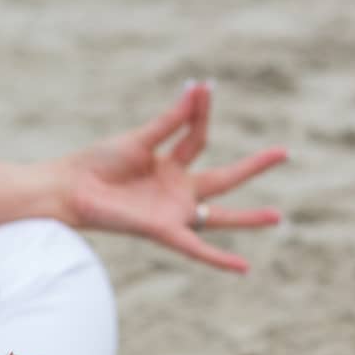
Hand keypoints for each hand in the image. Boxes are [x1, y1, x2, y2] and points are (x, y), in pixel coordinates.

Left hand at [48, 81, 286, 272]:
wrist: (69, 189)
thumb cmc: (97, 164)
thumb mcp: (139, 139)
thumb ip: (171, 121)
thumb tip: (198, 89)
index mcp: (170, 165)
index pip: (198, 136)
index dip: (201, 111)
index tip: (205, 86)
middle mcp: (176, 190)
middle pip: (224, 178)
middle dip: (253, 167)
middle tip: (284, 152)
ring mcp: (172, 211)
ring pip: (219, 216)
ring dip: (248, 218)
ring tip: (278, 217)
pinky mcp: (163, 230)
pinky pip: (196, 248)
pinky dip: (219, 258)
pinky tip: (244, 268)